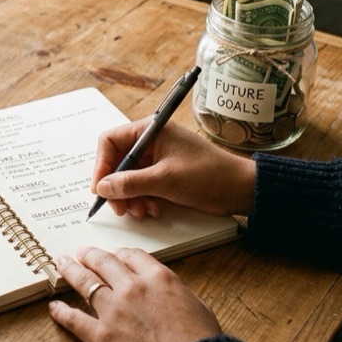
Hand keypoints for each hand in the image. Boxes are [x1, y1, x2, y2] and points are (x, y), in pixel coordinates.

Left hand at [49, 247, 222, 341]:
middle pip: (103, 262)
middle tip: (81, 253)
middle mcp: (132, 288)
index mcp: (158, 277)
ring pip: (84, 282)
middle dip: (90, 255)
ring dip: (70, 271)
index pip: (131, 256)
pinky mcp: (100, 337)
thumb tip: (165, 292)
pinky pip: (74, 319)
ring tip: (61, 264)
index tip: (113, 254)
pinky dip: (61, 312)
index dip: (119, 254)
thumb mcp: (196, 306)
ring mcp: (113, 311)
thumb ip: (175, 293)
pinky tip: (54, 307)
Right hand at [91, 118, 255, 218]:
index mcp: (151, 130)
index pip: (111, 141)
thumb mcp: (165, 180)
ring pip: (128, 178)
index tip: (100, 188)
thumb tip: (102, 187)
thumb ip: (130, 183)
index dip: (102, 165)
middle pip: (118, 162)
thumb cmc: (209, 175)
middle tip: (120, 207)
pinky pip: (142, 187)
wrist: (240, 189)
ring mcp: (158, 160)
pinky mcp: (165, 176)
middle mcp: (152, 142)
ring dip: (130, 197)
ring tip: (142, 211)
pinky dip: (142, 200)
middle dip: (117, 187)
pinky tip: (153, 210)